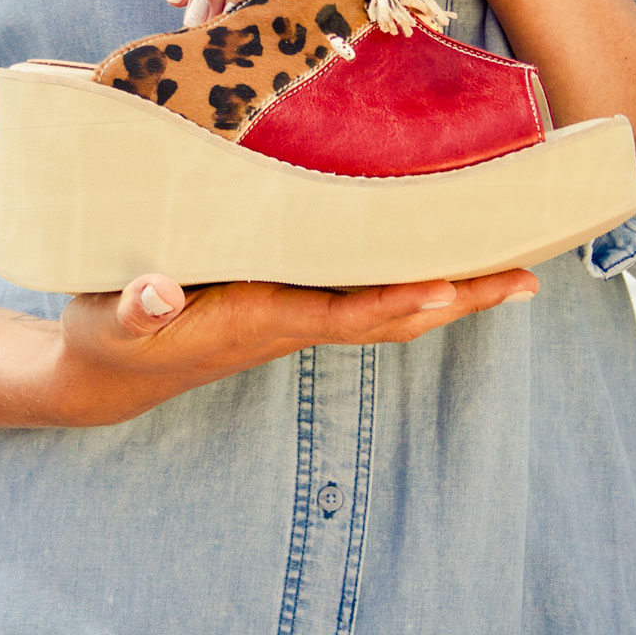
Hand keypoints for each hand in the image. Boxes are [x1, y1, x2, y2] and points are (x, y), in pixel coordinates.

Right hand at [52, 270, 539, 425]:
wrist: (110, 374)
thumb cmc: (112, 338)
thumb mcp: (112, 319)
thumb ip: (136, 304)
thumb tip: (157, 290)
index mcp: (257, 318)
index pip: (341, 312)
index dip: (395, 301)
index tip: (449, 286)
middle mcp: (291, 318)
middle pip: (389, 313)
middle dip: (456, 297)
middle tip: (525, 276)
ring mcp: (294, 314)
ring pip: (386, 305)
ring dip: (449, 291)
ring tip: (509, 269)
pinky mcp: (288, 303)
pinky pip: (364, 294)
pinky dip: (411, 279)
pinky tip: (437, 259)